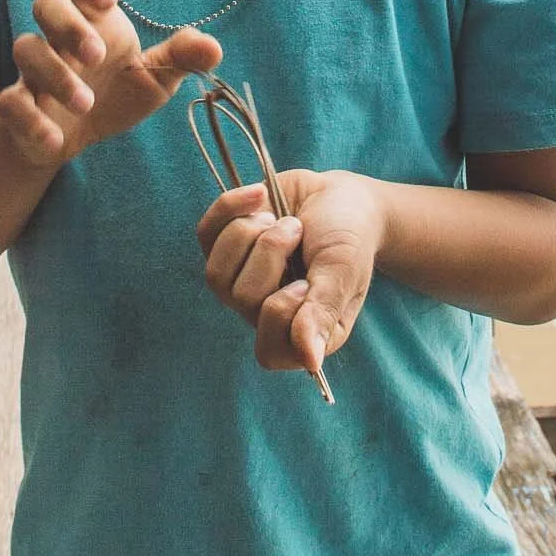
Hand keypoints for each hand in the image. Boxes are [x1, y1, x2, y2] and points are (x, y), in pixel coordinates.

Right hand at [0, 0, 219, 168]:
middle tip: (97, 55)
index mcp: (91, 20)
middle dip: (68, 24)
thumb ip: (180, 59)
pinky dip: (31, 119)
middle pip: (45, 3)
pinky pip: (10, 102)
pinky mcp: (18, 106)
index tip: (109, 0)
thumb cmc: (114, 94)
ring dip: (55, 74)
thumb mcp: (154, 78)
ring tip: (85, 103)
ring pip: (26, 49)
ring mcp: (34, 70)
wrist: (75, 139)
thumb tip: (213, 49)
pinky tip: (56, 138)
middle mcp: (58, 37)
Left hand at [196, 167, 385, 376]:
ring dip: (250, 234)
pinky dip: (231, 207)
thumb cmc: (350, 238)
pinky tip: (259, 194)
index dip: (279, 311)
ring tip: (283, 218)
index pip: (268, 351)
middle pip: (241, 300)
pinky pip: (206, 235)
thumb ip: (323, 311)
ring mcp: (242, 281)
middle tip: (297, 232)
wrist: (338, 195)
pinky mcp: (224, 247)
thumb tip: (310, 361)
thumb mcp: (343, 271)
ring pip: (216, 273)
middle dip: (271, 253)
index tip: (305, 281)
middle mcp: (267, 314)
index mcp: (303, 332)